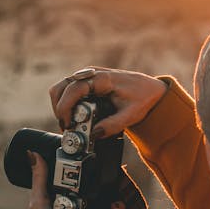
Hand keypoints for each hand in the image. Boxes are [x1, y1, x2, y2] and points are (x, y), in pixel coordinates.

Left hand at [27, 152, 125, 208]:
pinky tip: (117, 204)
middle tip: (107, 168)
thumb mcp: (39, 201)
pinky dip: (118, 207)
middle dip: (102, 177)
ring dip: (112, 190)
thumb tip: (32, 152)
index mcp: (61, 197)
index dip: (81, 167)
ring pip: (106, 197)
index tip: (90, 155)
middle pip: (93, 185)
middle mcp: (77, 204)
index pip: (73, 178)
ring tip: (115, 183)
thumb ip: (38, 179)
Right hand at [49, 67, 168, 138]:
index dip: (66, 106)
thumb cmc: (142, 98)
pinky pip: (67, 91)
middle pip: (61, 87)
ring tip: (69, 124)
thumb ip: (113, 125)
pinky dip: (65, 104)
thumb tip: (94, 134)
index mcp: (103, 78)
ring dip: (60, 106)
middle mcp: (91, 74)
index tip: (67, 123)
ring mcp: (87, 76)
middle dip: (59, 108)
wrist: (150, 89)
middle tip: (67, 127)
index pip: (75, 88)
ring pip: (61, 88)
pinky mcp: (86, 83)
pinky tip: (73, 117)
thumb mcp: (131, 115)